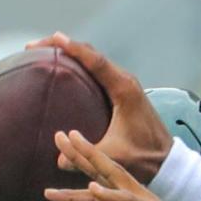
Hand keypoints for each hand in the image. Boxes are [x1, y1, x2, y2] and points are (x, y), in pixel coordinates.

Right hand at [26, 32, 171, 182]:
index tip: (53, 38)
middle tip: (33, 47)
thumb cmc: (144, 158)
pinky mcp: (123, 93)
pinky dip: (79, 66)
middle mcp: (125, 81)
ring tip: (43, 55)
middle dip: (62, 46)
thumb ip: (88, 156)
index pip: (95, 61)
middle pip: (91, 54)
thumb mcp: (115, 156)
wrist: (167, 161)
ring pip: (94, 60)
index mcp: (124, 89)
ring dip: (70, 54)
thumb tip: (58, 159)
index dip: (74, 48)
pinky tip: (63, 74)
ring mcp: (125, 85)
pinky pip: (98, 72)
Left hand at [45, 129, 200, 200]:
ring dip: (93, 159)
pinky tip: (92, 187)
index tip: (53, 182)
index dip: (76, 186)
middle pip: (105, 174)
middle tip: (61, 136)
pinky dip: (110, 194)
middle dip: (83, 155)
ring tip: (74, 143)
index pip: (100, 194)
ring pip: (115, 177)